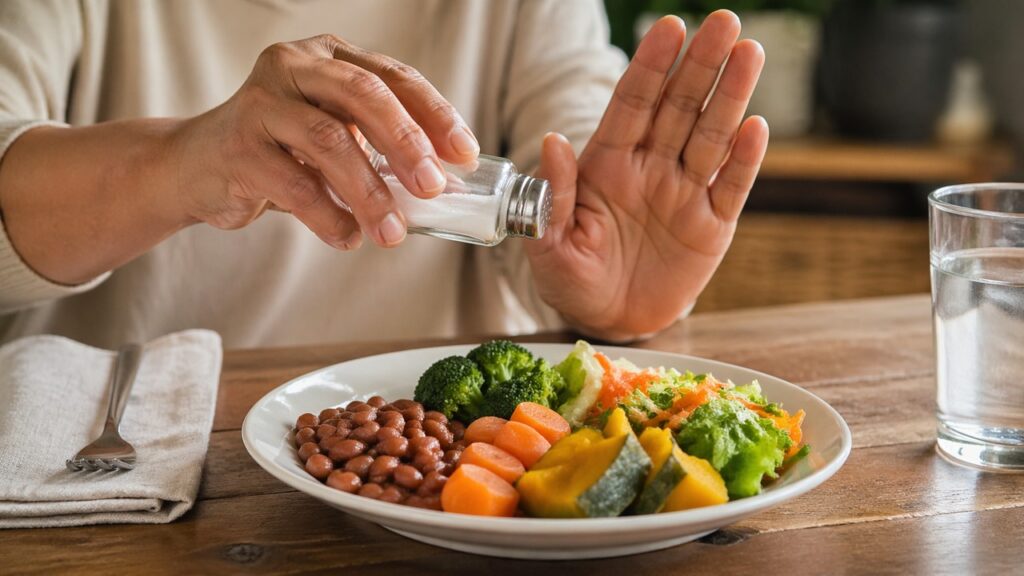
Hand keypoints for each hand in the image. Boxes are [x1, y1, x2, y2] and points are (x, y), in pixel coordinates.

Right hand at [170, 35, 479, 248]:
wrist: (196, 167)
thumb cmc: (280, 151)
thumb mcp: (335, 136)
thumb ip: (380, 148)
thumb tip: (445, 186)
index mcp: (329, 56)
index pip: (394, 77)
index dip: (435, 115)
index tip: (464, 155)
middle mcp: (294, 66)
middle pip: (363, 94)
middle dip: (406, 142)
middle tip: (433, 186)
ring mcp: (261, 103)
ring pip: (329, 141)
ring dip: (369, 192)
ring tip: (391, 231)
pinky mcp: (238, 146)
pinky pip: (295, 185)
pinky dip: (329, 217)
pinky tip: (348, 236)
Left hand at [525, 12, 768, 339]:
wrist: (607, 320)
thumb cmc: (571, 277)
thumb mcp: (548, 242)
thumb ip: (553, 195)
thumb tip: (552, 141)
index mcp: (609, 163)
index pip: (632, 104)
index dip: (650, 66)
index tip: (669, 27)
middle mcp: (651, 168)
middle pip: (679, 107)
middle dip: (700, 65)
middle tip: (724, 22)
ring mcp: (684, 193)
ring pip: (711, 137)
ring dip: (730, 97)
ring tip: (749, 53)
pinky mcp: (712, 226)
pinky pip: (730, 188)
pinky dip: (744, 161)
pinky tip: (755, 128)